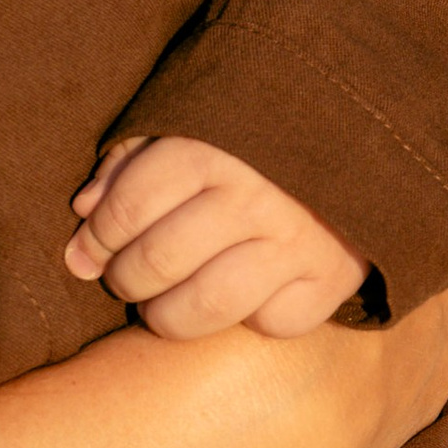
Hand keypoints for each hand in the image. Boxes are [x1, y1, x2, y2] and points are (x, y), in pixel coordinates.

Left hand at [66, 136, 369, 339]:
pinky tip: (243, 295)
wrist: (365, 131)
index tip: (94, 244)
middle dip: (125, 277)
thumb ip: (130, 162)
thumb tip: (82, 214)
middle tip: (129, 274)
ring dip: (167, 314)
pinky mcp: (333, 278)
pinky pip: (271, 324)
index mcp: (214, 147)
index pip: (125, 210)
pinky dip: (248, 319)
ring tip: (165, 300)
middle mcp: (257, 196)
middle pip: (157, 261)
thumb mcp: (189, 123)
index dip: (96, 237)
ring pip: (205, 306)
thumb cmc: (255, 132)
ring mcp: (299, 241)